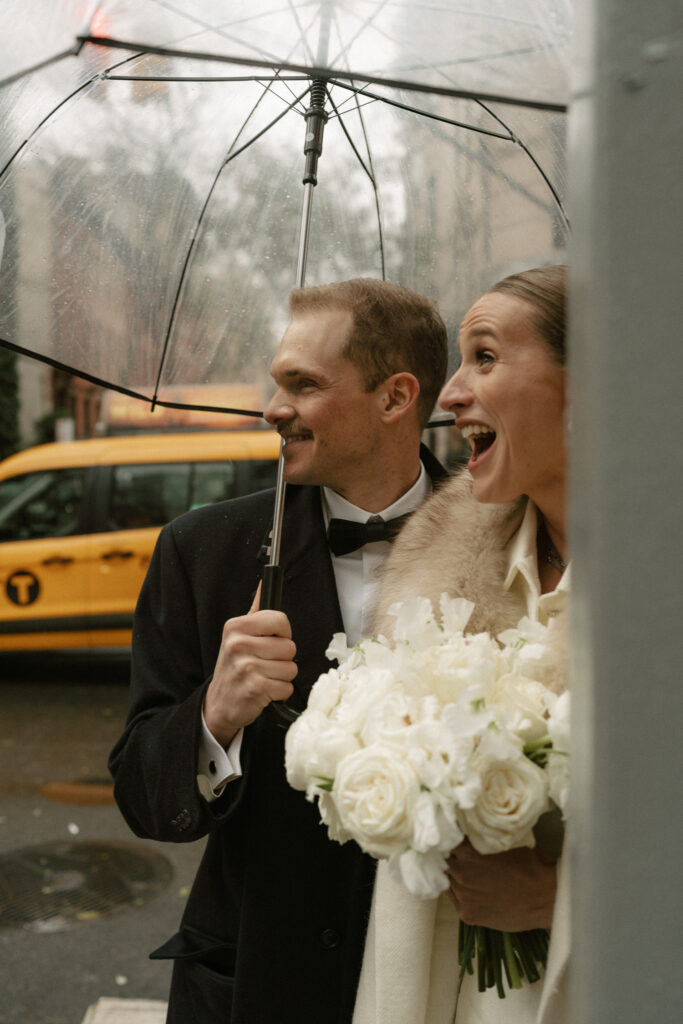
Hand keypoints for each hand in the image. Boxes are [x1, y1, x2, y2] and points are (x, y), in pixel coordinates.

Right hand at [203, 585, 296, 745]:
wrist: (219, 703)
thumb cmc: (234, 667)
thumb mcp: (238, 635)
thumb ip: (255, 610)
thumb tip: (264, 583)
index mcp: (236, 627)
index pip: (280, 620)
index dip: (282, 634)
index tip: (273, 641)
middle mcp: (238, 645)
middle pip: (289, 647)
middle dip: (283, 659)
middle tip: (265, 664)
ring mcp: (246, 667)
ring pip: (291, 668)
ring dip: (282, 677)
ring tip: (264, 677)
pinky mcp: (255, 689)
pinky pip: (287, 688)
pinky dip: (280, 693)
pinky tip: (264, 691)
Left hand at [446, 840, 556, 931]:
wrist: (548, 898)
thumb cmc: (532, 865)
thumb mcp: (507, 840)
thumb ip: (484, 836)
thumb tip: (473, 825)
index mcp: (467, 851)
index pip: (446, 839)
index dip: (450, 836)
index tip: (455, 834)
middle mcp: (460, 873)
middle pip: (444, 858)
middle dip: (451, 854)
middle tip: (461, 852)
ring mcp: (462, 895)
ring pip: (447, 877)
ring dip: (454, 873)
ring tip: (468, 870)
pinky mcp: (467, 914)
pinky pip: (452, 897)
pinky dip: (457, 890)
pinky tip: (468, 886)